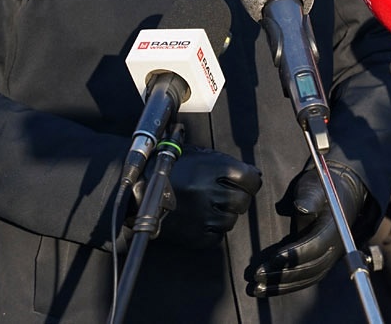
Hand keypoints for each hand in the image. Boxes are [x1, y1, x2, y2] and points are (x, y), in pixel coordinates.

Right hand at [144, 147, 260, 249]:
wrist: (136, 192)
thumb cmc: (166, 168)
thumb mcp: (195, 155)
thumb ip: (223, 163)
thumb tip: (253, 175)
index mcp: (210, 170)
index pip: (250, 179)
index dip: (251, 181)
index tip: (247, 182)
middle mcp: (208, 193)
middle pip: (243, 201)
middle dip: (238, 197)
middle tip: (225, 194)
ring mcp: (202, 216)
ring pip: (232, 220)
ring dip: (225, 213)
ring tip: (209, 205)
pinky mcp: (195, 235)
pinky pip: (217, 235)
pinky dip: (213, 228)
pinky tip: (201, 218)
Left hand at [246, 163, 367, 297]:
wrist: (337, 193)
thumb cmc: (321, 187)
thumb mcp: (314, 186)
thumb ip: (309, 197)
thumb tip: (301, 208)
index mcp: (333, 228)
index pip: (315, 245)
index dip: (295, 254)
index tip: (273, 258)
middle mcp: (334, 247)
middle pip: (310, 267)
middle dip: (283, 274)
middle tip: (257, 276)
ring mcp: (328, 258)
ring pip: (306, 278)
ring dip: (282, 285)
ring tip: (256, 288)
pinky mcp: (319, 262)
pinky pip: (305, 279)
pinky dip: (286, 286)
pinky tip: (267, 289)